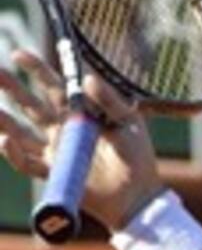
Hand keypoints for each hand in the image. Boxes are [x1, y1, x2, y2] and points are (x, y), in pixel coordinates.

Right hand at [0, 49, 164, 230]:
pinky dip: (13, 153)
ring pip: (21, 133)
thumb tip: (87, 78)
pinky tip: (5, 140)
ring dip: (4, 121)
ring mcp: (56, 151)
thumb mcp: (129, 123)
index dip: (36, 70)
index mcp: (80, 113)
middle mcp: (63, 129)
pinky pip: (27, 163)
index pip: (54, 87)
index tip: (19, 54)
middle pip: (30, 105)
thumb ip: (109, 101)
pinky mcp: (54, 172)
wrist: (139, 194)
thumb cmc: (138, 157)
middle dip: (11, 88)